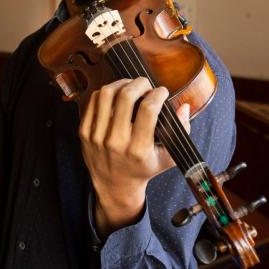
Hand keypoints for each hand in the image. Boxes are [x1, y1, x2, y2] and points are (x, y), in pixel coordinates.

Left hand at [79, 77, 190, 234]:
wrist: (115, 185)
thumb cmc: (144, 168)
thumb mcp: (168, 157)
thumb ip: (181, 132)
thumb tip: (184, 106)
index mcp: (138, 149)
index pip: (148, 110)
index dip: (158, 94)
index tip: (162, 92)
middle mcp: (115, 142)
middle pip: (125, 97)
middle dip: (140, 83)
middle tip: (146, 84)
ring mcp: (97, 137)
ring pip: (106, 95)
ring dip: (121, 83)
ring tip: (130, 85)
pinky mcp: (84, 132)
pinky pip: (92, 102)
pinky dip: (106, 93)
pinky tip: (116, 94)